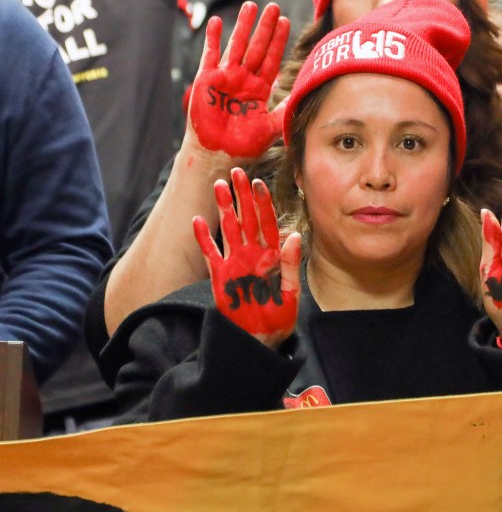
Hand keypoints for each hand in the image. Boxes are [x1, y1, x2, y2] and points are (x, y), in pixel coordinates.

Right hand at [187, 2, 290, 159]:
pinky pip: (210, 54)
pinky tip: (219, 21)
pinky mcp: (206, 79)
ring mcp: (225, 77)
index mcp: (259, 88)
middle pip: (257, 47)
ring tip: (251, 5)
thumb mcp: (270, 127)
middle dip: (265, 27)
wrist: (217, 155)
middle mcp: (244, 79)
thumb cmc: (244, 145)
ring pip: (236, 45)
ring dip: (243, 25)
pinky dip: (213, 38)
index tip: (287, 21)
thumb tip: (306, 98)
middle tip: (274, 6)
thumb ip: (285, 111)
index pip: (272, 59)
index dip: (279, 40)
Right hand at [193, 167, 301, 347]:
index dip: (263, 203)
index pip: (268, 223)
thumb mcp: (291, 292)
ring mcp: (236, 263)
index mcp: (272, 256)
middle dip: (242, 196)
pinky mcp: (220, 277)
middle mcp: (253, 254)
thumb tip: (294, 235)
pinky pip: (211, 254)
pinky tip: (197, 221)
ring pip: (229, 229)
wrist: (260, 340)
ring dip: (224, 208)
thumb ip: (290, 264)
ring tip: (219, 185)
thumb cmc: (280, 318)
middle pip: (247, 219)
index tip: (259, 183)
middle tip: (237, 172)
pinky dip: (204, 238)